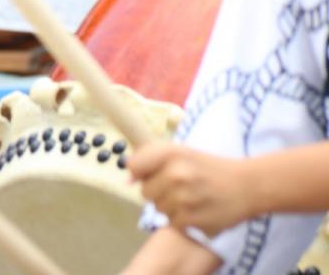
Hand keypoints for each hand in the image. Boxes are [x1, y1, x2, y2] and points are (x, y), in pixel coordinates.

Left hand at [129, 143, 252, 236]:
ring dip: (171, 207)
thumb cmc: (209, 168)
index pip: (134, 166)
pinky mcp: (193, 219)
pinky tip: (199, 210)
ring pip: (159, 209)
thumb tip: (127, 179)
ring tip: (192, 198)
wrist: (248, 186)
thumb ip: (151, 159)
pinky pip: (173, 223)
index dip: (140, 173)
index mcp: (170, 153)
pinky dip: (184, 220)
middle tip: (180, 188)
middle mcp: (175, 174)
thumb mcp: (181, 152)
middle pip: (145, 192)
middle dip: (158, 192)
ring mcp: (184, 198)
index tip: (152, 174)